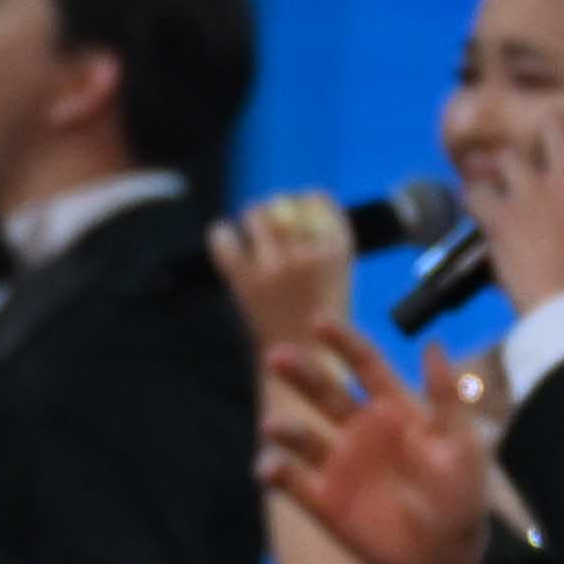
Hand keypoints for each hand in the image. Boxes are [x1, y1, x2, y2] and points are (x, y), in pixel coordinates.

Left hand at [207, 192, 358, 359]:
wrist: (304, 364)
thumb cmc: (324, 321)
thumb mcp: (341, 275)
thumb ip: (323, 240)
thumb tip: (298, 204)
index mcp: (338, 253)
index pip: (318, 201)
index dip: (308, 200)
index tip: (304, 205)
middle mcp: (307, 256)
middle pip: (284, 204)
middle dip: (278, 208)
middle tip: (274, 221)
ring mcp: (275, 268)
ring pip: (255, 215)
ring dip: (253, 218)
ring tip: (254, 228)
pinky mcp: (245, 282)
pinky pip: (224, 239)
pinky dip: (222, 235)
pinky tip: (227, 239)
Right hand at [258, 319, 492, 563]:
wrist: (448, 558)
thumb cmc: (461, 496)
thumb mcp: (462, 444)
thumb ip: (446, 397)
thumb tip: (433, 343)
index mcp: (395, 410)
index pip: (366, 367)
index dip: (344, 343)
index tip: (319, 322)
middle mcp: (360, 430)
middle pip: (325, 393)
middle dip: (301, 374)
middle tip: (277, 356)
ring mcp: (338, 464)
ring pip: (302, 437)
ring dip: (285, 429)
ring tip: (273, 427)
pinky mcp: (323, 500)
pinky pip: (292, 482)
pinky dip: (276, 473)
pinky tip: (269, 469)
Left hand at [462, 84, 563, 315]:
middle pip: (550, 125)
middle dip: (543, 142)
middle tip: (543, 165)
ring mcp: (535, 193)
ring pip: (508, 158)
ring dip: (508, 177)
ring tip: (517, 202)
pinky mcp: (502, 216)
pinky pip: (476, 191)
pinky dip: (479, 204)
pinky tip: (489, 217)